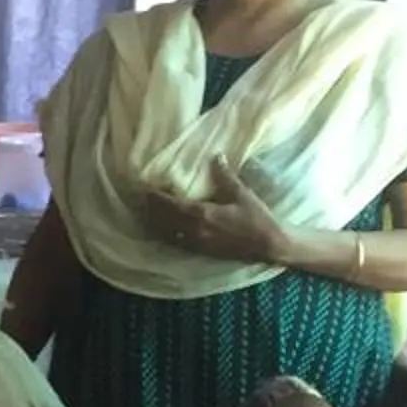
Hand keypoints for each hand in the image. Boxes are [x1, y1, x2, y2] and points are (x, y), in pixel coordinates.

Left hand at [146, 160, 289, 265]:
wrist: (269, 246)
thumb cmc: (257, 219)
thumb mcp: (241, 194)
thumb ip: (225, 175)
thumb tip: (216, 155)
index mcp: (201, 214)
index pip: (168, 204)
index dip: (153, 196)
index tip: (141, 187)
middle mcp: (192, 229)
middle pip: (161, 219)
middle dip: (148, 208)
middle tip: (137, 197)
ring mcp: (194, 242)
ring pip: (164, 232)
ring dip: (152, 222)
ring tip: (142, 211)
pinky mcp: (199, 251)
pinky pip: (173, 242)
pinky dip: (162, 234)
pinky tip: (158, 228)